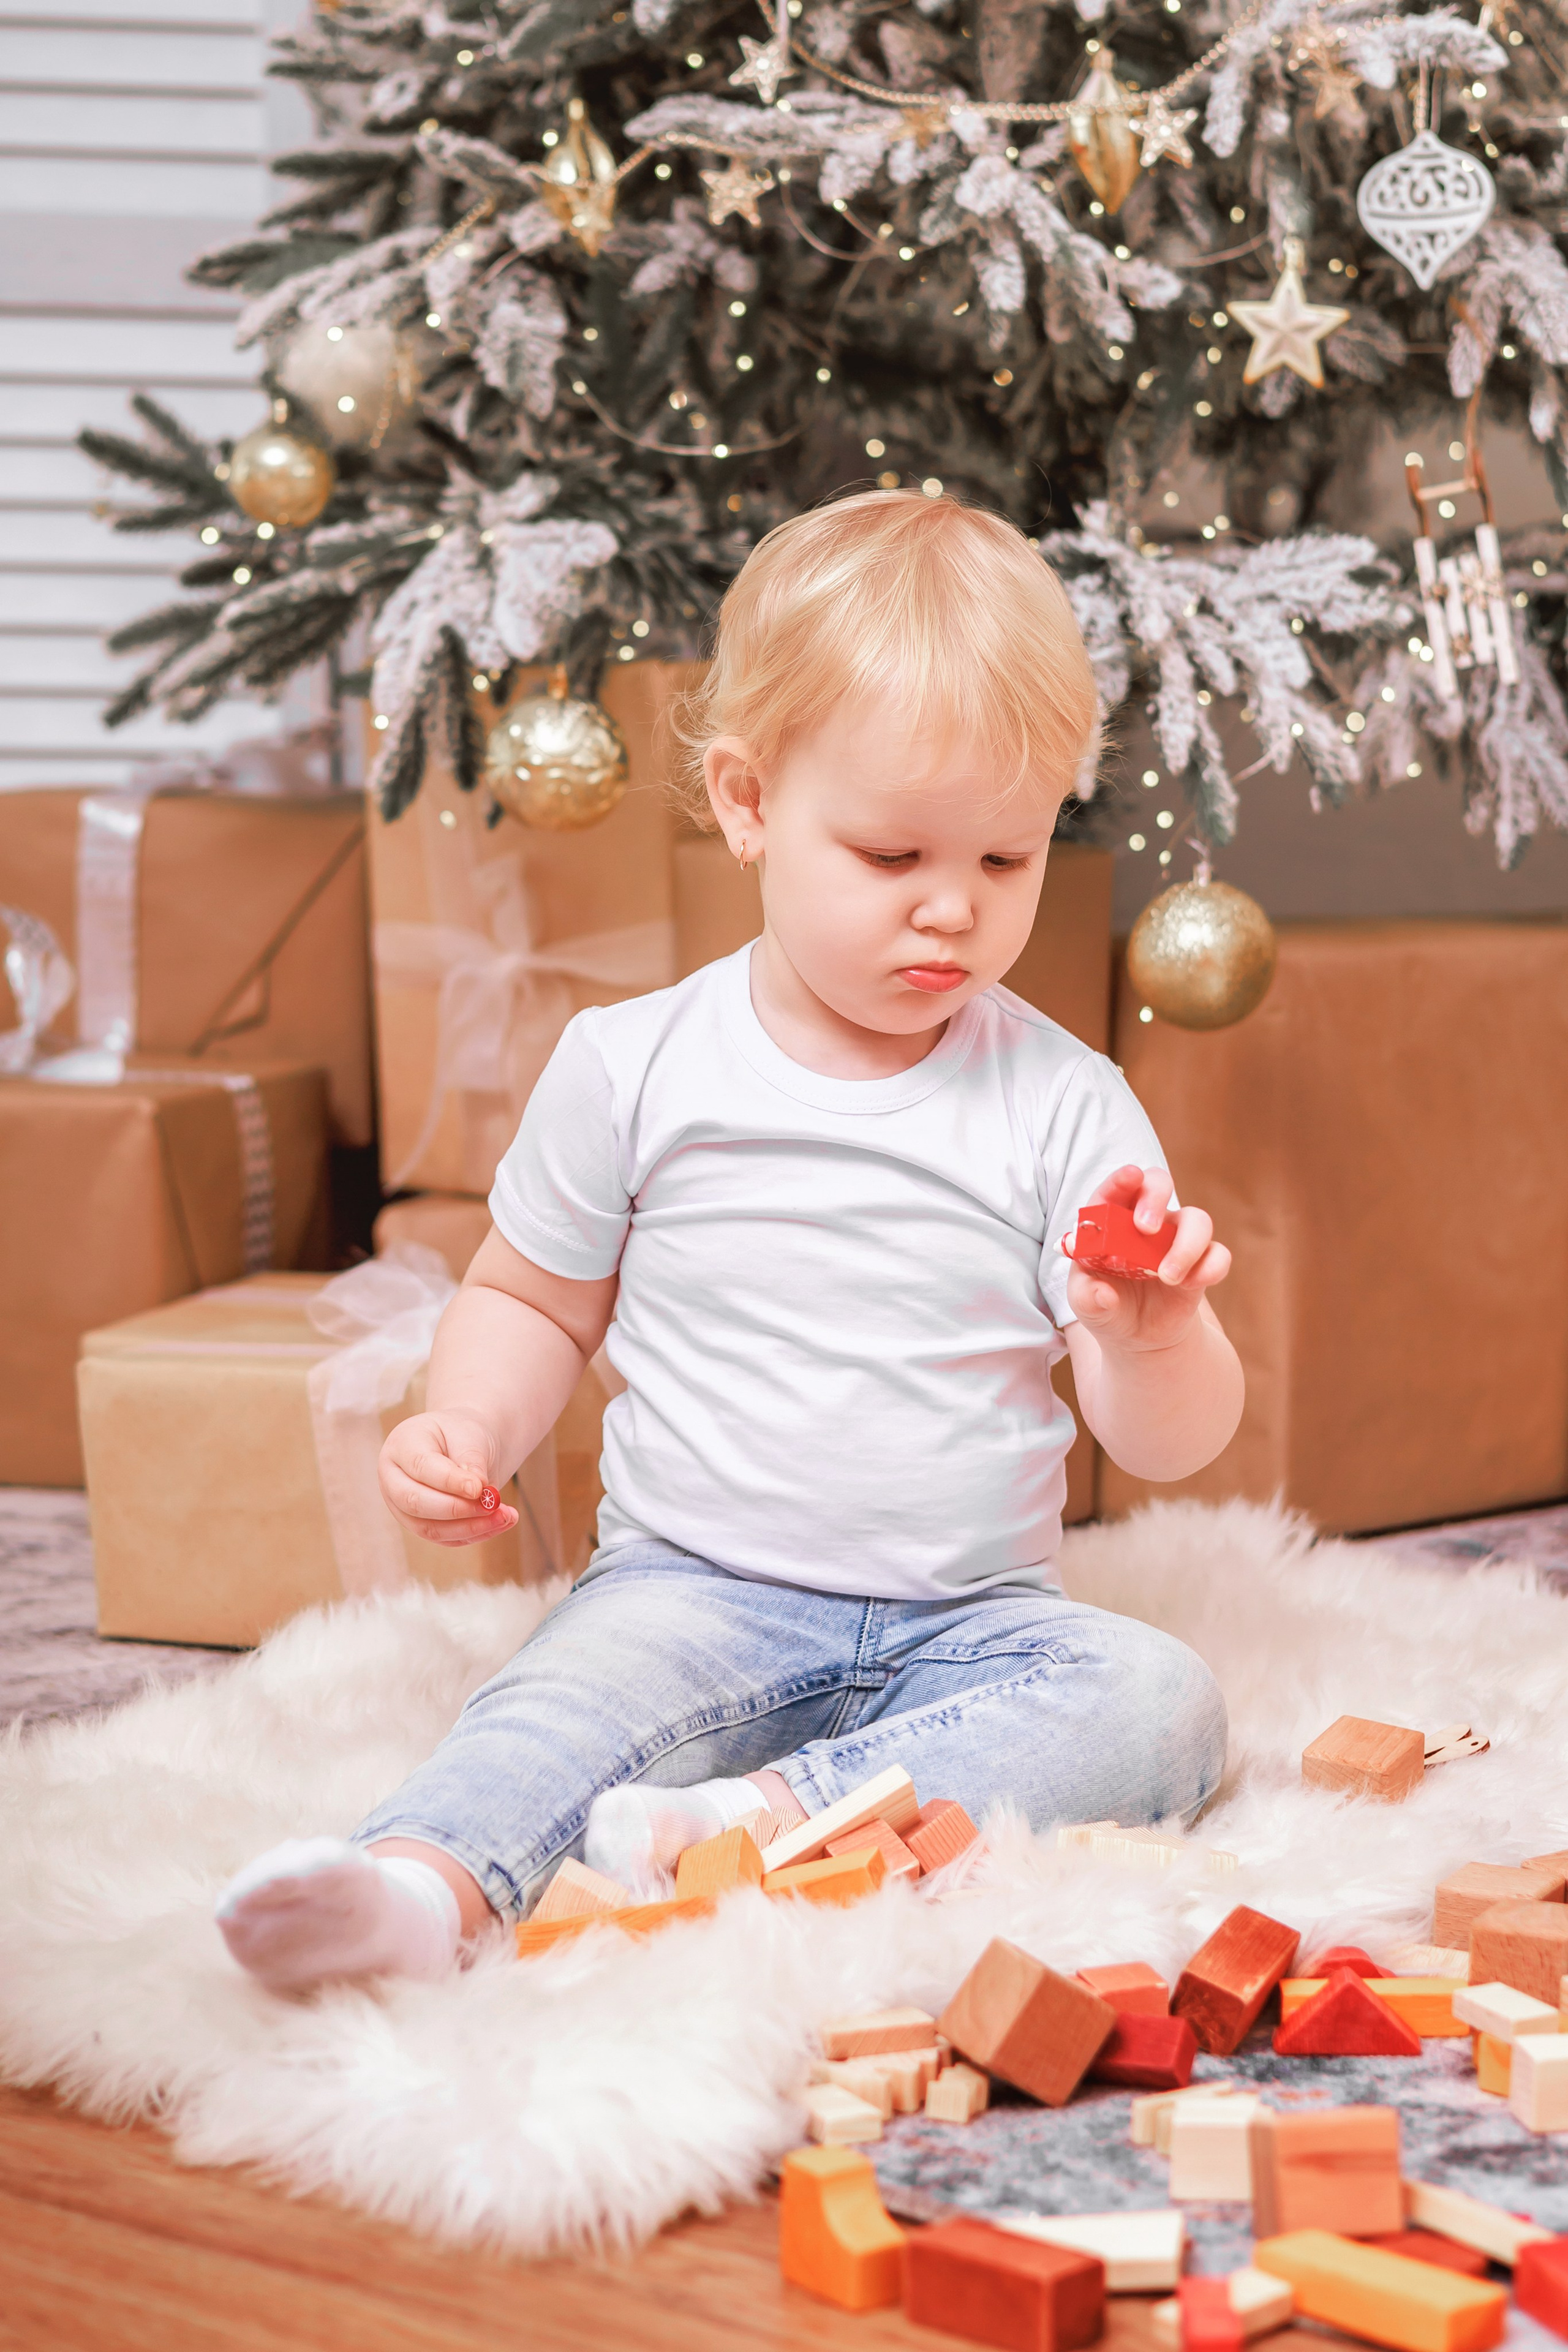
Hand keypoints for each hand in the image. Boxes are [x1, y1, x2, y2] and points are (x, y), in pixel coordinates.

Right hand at [378, 1412, 518, 1546]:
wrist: (462, 1444)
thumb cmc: (463, 1433)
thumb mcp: (469, 1434)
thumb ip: (471, 1459)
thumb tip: (478, 1491)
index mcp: (401, 1445)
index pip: (421, 1467)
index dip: (450, 1481)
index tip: (480, 1487)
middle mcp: (393, 1479)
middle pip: (415, 1502)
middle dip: (456, 1508)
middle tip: (492, 1505)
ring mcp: (402, 1506)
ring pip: (428, 1528)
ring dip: (469, 1527)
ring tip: (505, 1515)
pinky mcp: (420, 1525)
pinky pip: (445, 1538)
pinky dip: (475, 1534)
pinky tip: (502, 1522)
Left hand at [1062, 1164, 1229, 1352]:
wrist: (1138, 1336)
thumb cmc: (1105, 1306)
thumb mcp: (1085, 1304)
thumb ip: (1087, 1297)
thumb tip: (1103, 1295)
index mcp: (1111, 1221)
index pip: (1117, 1189)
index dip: (1122, 1179)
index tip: (1130, 1176)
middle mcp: (1146, 1223)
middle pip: (1159, 1184)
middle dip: (1155, 1197)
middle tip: (1146, 1228)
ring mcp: (1176, 1240)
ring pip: (1197, 1219)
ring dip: (1185, 1245)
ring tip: (1167, 1276)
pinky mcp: (1201, 1263)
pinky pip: (1218, 1254)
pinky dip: (1210, 1267)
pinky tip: (1191, 1284)